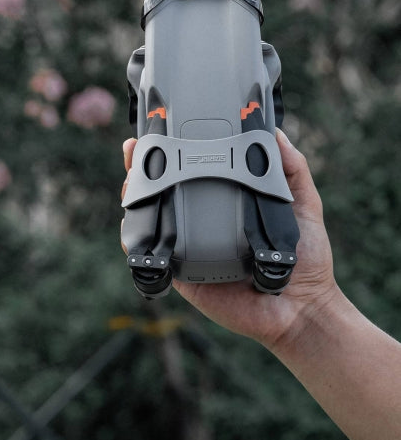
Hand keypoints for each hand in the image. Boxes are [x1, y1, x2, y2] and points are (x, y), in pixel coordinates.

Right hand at [121, 130, 338, 349]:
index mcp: (223, 205)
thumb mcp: (302, 203)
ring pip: (148, 220)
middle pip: (160, 192)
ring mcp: (188, 248)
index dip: (168, 153)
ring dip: (133, 200)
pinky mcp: (182, 275)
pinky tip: (131, 225)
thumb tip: (274, 131)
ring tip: (131, 182)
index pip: (189, 173)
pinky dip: (134, 241)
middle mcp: (201, 224)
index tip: (155, 132)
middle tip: (134, 153)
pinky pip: (150, 256)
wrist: (304, 308)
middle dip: (140, 171)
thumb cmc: (307, 258)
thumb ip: (291, 169)